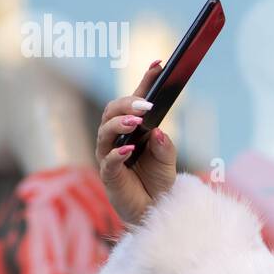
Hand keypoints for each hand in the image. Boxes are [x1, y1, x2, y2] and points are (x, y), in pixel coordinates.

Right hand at [96, 61, 178, 226]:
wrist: (154, 209)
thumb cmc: (158, 181)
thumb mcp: (168, 160)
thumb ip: (165, 146)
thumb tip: (157, 131)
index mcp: (133, 128)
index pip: (135, 100)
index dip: (146, 81)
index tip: (159, 64)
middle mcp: (117, 138)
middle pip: (112, 112)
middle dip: (128, 104)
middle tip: (147, 105)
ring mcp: (110, 155)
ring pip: (105, 132)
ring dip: (120, 124)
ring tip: (137, 122)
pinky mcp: (108, 175)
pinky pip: (109, 161)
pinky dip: (118, 154)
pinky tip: (130, 149)